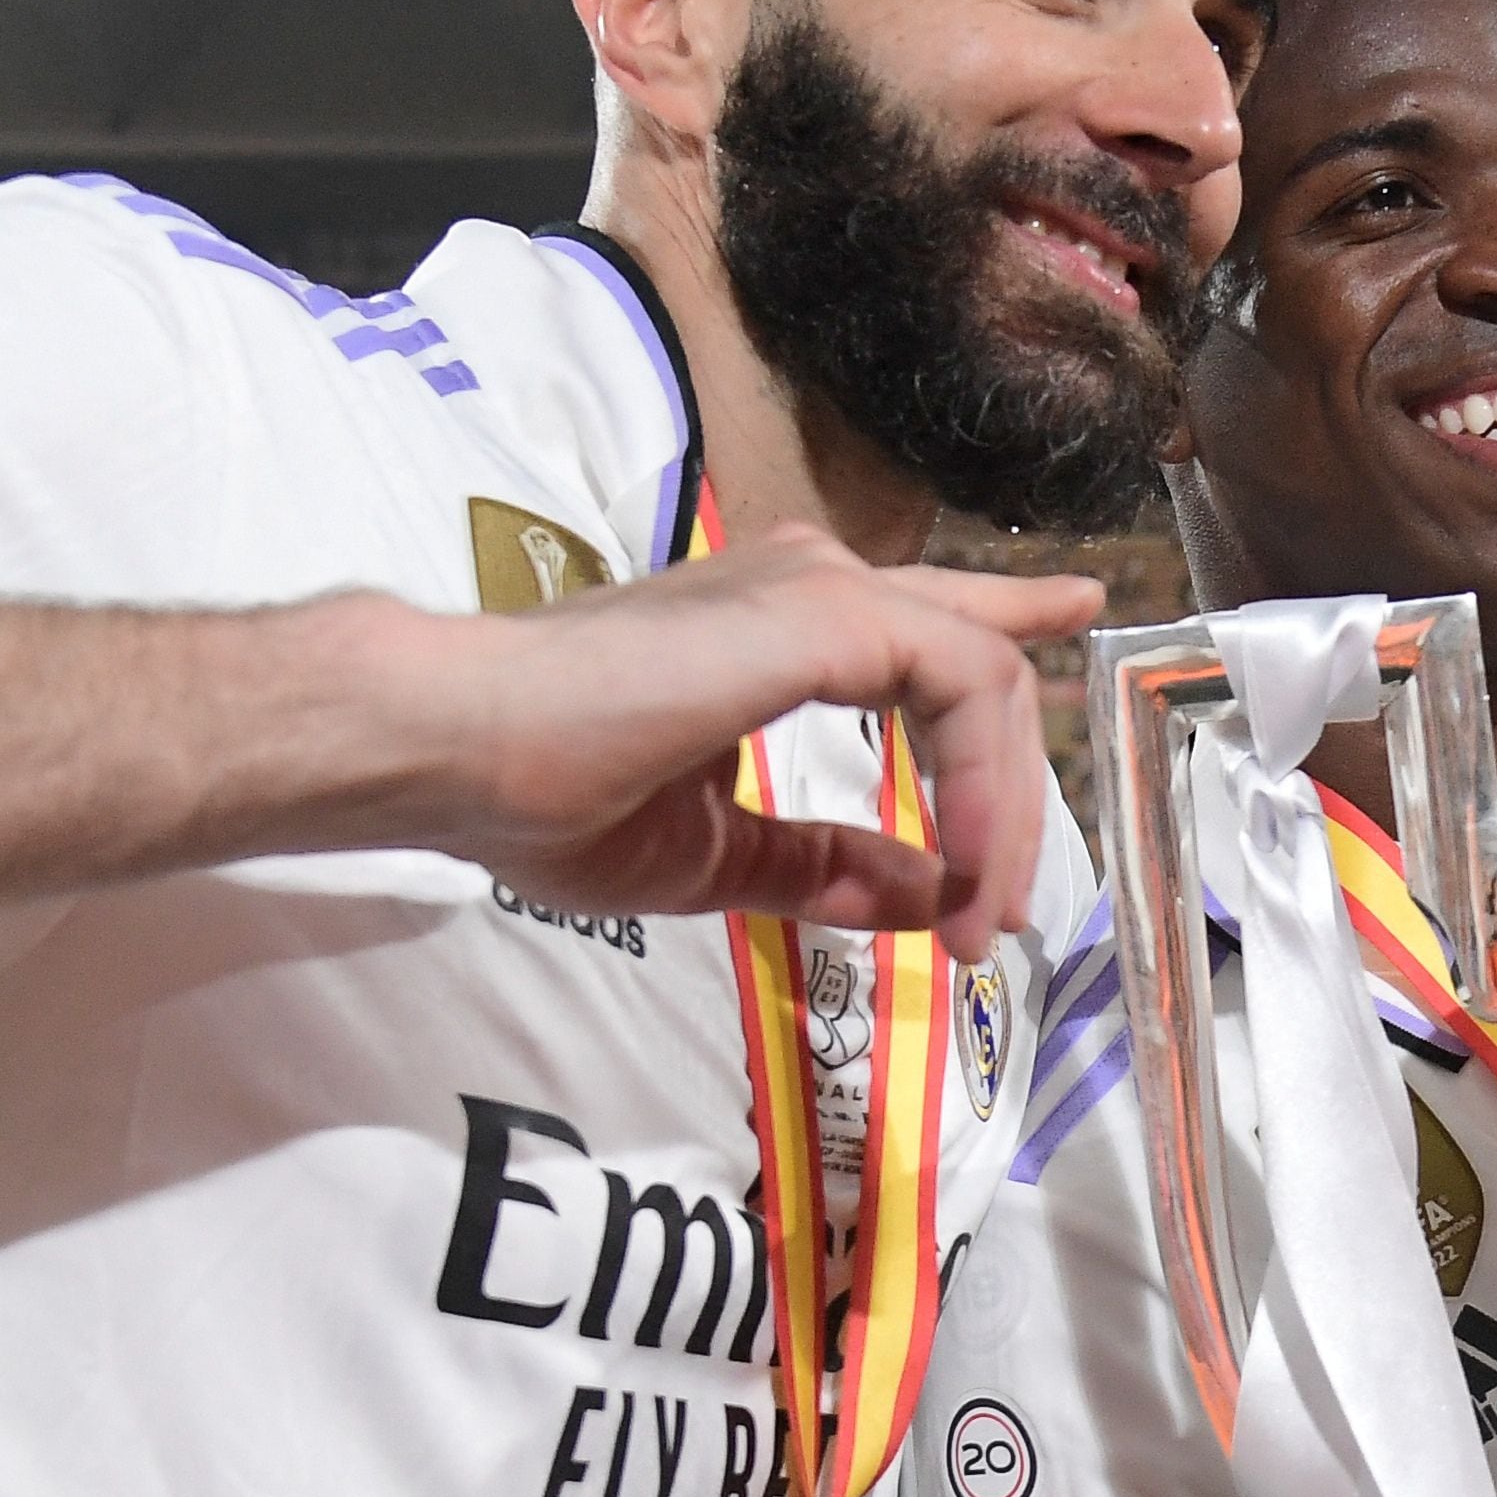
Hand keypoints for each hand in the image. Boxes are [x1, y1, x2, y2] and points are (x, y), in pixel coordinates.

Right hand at [377, 522, 1101, 957]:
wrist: (455, 746)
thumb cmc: (540, 793)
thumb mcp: (714, 854)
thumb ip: (823, 863)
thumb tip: (930, 895)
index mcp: (774, 626)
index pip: (924, 630)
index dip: (1003, 663)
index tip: (1041, 721)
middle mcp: (806, 585)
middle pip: (972, 653)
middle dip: (1017, 787)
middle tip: (1013, 903)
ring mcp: (818, 589)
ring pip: (982, 671)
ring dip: (1006, 806)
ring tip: (990, 911)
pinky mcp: (823, 613)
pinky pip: (962, 680)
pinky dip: (985, 780)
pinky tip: (967, 863)